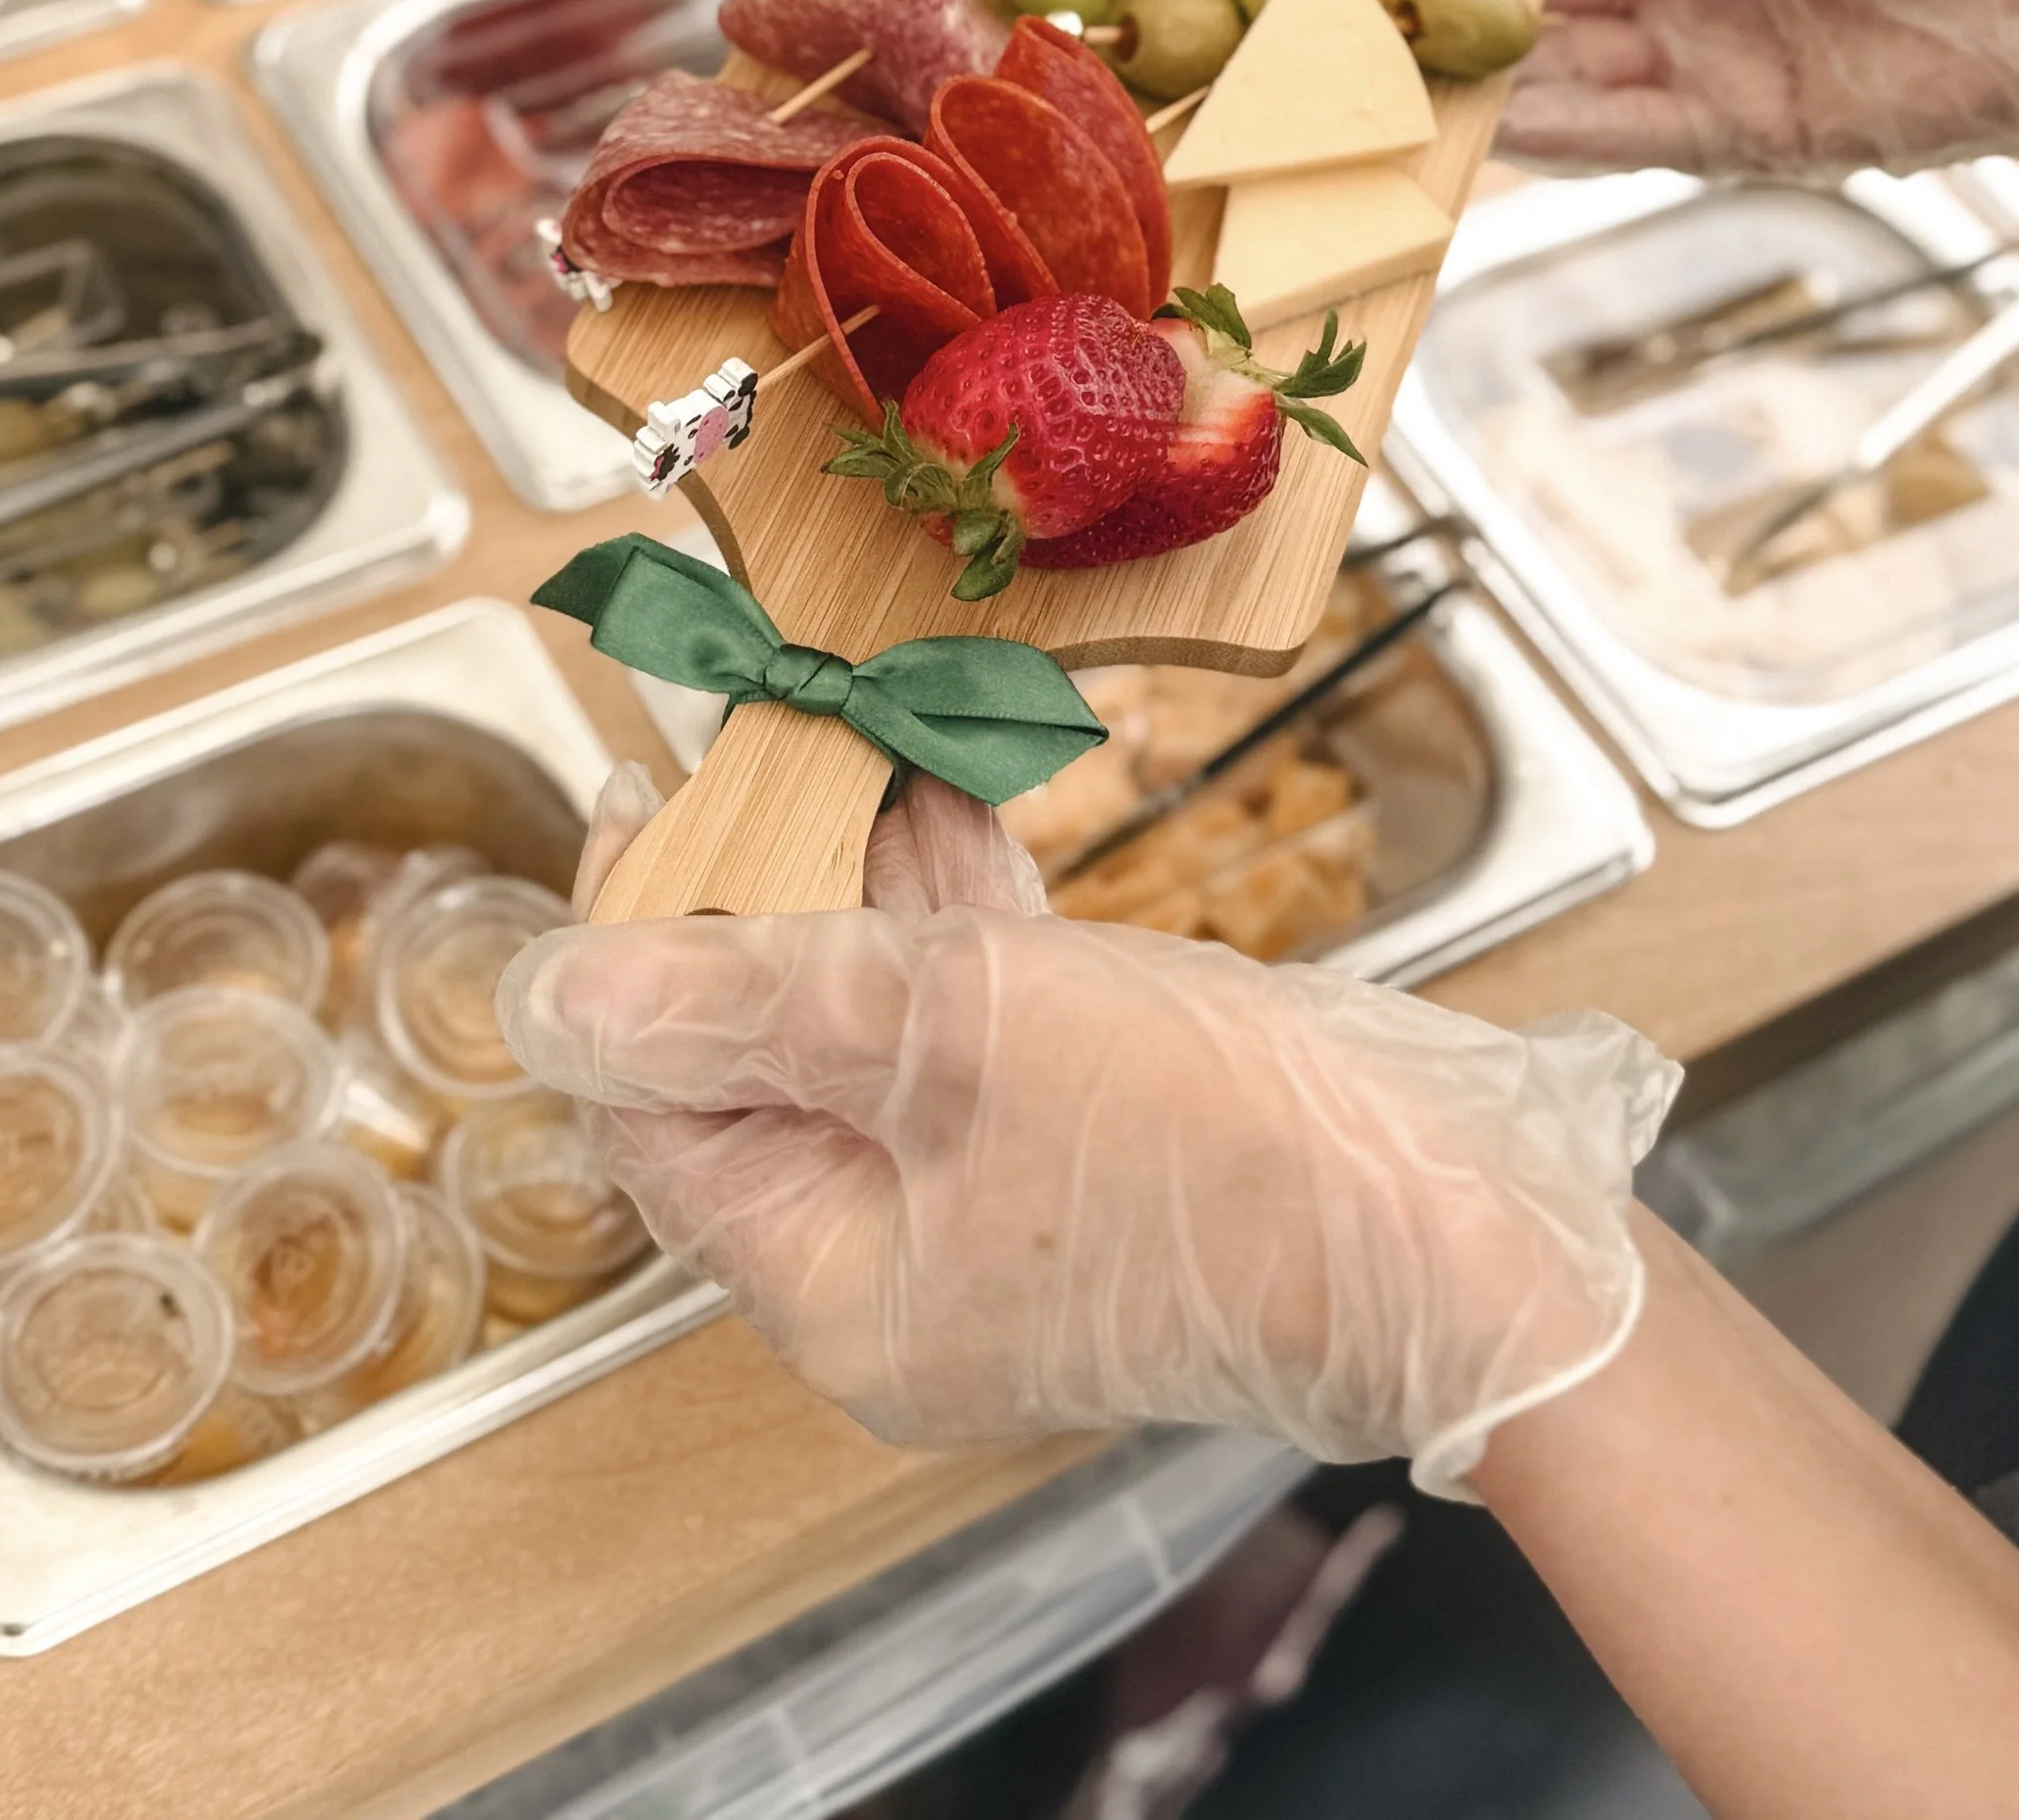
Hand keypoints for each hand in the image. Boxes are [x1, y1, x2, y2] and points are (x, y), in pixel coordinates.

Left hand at [507, 769, 1674, 1490]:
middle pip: (762, 1058)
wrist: (1464, 1230)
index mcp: (832, 1283)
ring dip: (866, 879)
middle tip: (759, 746)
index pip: (659, 1108)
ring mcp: (993, 1210)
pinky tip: (955, 789)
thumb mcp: (951, 1032)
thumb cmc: (1219, 1149)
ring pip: (874, 1023)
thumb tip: (555, 994)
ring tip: (852, 735)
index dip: (632, 949)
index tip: (641, 804)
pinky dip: (961, 916)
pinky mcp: (1078, 1149)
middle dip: (761, 890)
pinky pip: (975, 1025)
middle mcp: (896, 1264)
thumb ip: (746, 1001)